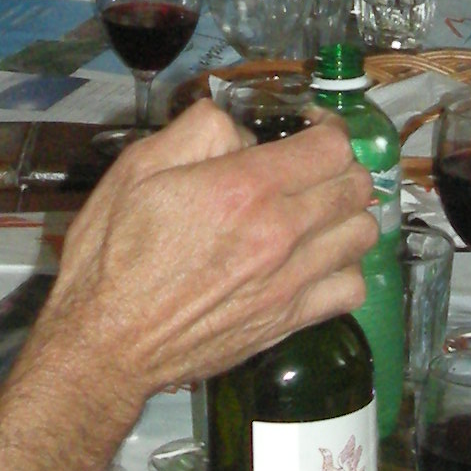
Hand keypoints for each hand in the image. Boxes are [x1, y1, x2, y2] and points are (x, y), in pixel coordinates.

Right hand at [37, 100, 373, 399]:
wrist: (107, 342)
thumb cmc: (111, 255)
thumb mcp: (137, 167)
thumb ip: (198, 131)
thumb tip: (241, 128)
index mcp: (243, 187)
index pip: (331, 147)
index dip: (327, 130)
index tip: (310, 131)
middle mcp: (279, 232)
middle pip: (355, 186)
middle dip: (340, 167)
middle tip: (312, 169)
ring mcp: (290, 280)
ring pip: (363, 233)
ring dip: (348, 215)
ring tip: (320, 213)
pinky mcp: (289, 319)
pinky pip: (352, 288)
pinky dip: (345, 269)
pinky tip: (319, 262)